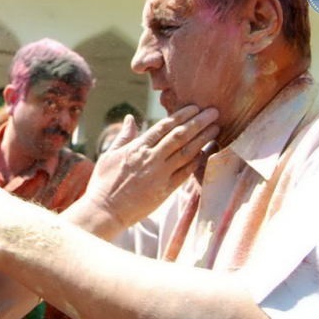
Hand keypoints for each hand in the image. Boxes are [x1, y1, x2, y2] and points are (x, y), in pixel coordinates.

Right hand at [82, 106, 218, 227]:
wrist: (105, 211)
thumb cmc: (103, 183)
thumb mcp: (109, 155)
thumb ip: (124, 136)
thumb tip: (131, 118)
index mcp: (137, 148)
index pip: (164, 126)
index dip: (181, 115)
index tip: (195, 107)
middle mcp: (151, 158)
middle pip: (180, 136)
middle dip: (199, 122)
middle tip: (214, 112)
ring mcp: (159, 174)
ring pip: (186, 152)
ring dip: (203, 139)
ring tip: (216, 129)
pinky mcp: (165, 190)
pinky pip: (185, 173)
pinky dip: (197, 161)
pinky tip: (206, 152)